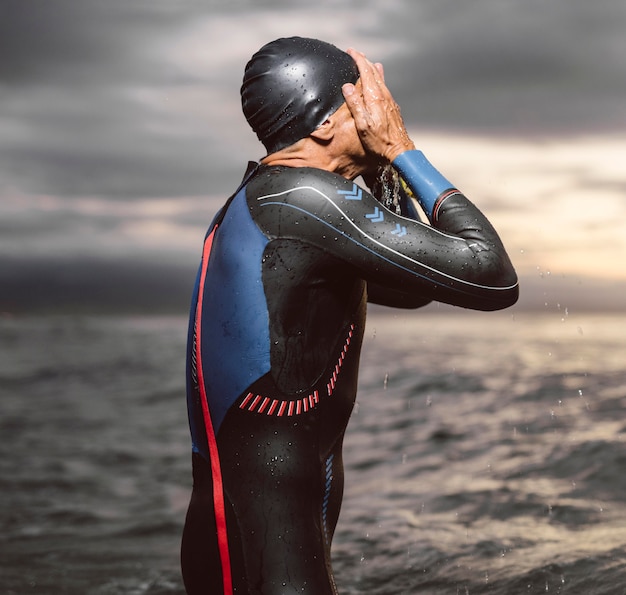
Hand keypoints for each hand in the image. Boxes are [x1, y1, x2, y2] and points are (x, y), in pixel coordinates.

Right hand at [342, 48, 414, 163]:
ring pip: (380, 78)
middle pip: (374, 72)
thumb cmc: (380, 142)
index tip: (350, 51)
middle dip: (364, 60)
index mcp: (375, 98)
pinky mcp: (392, 107)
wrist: (399, 150)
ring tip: (367, 62)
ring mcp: (390, 101)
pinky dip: (378, 78)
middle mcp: (384, 96)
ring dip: (372, 68)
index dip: (358, 59)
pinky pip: (384, 86)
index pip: (366, 71)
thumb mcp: (363, 124)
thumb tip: (347, 87)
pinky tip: (379, 79)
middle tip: (356, 54)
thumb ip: (355, 104)